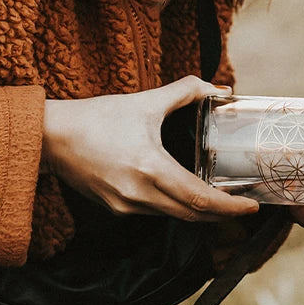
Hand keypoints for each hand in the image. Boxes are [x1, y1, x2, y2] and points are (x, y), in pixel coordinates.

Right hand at [42, 76, 259, 219]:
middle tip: (245, 207)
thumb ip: (185, 92)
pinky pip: (155, 213)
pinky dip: (176, 208)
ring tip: (223, 202)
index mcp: (150, 168)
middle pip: (192, 215)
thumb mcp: (145, 102)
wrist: (50, 136)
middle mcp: (139, 194)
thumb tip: (219, 88)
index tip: (252, 206)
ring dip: (200, 212)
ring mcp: (126, 206)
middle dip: (222, 214)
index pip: (200, 198)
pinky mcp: (115, 209)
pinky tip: (187, 198)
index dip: (230, 207)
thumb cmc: (96, 118)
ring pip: (174, 216)